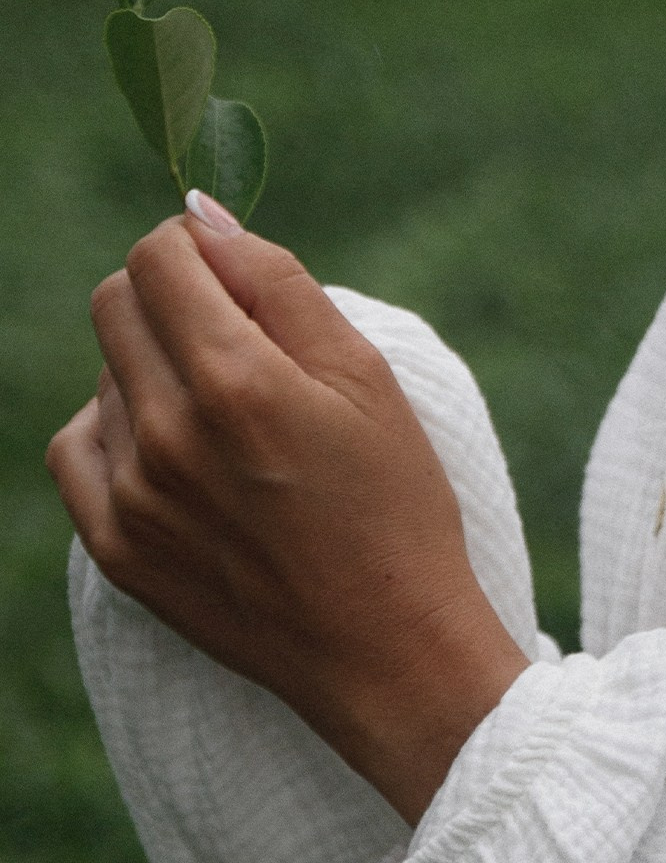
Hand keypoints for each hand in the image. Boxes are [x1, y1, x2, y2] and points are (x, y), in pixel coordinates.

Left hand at [51, 202, 528, 825]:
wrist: (385, 647)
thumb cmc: (393, 503)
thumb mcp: (365, 374)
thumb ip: (277, 281)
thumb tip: (202, 215)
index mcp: (236, 379)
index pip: (158, 256)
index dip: (197, 248)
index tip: (236, 276)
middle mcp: (166, 433)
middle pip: (114, 303)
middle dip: (169, 296)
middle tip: (237, 340)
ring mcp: (131, 496)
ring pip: (104, 374)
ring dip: (152, 367)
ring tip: (226, 416)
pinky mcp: (115, 547)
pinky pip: (75, 448)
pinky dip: (115, 430)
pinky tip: (174, 450)